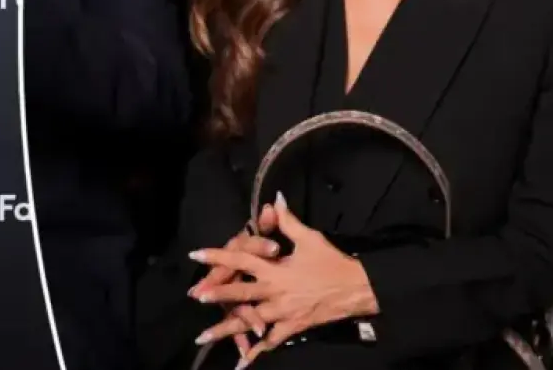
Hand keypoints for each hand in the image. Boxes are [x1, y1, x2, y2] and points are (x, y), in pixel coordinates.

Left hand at [190, 194, 377, 364]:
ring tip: (202, 337)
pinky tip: (242, 363)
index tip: (196, 254)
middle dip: (216, 294)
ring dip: (225, 329)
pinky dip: (256, 352)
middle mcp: (275, 291)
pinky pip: (271, 342)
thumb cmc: (332, 261)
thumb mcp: (309, 238)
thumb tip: (276, 199)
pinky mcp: (292, 327)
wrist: (357, 289)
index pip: (241, 259)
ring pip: (249, 321)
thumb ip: (287, 221)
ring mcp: (282, 312)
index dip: (218, 256)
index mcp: (275, 269)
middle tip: (194, 296)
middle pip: (239, 293)